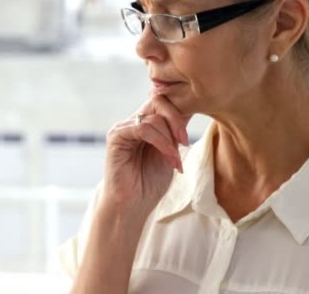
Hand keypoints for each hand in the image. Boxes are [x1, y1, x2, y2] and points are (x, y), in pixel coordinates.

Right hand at [102, 94, 190, 217]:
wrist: (132, 205)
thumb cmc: (150, 183)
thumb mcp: (171, 153)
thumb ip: (176, 133)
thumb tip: (192, 108)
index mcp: (146, 123)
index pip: (165, 102)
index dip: (181, 112)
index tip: (189, 138)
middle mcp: (134, 121)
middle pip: (159, 101)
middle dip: (177, 120)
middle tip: (185, 142)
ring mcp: (123, 127)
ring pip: (154, 117)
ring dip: (170, 139)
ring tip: (175, 161)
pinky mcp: (116, 136)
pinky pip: (143, 128)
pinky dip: (161, 142)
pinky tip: (168, 157)